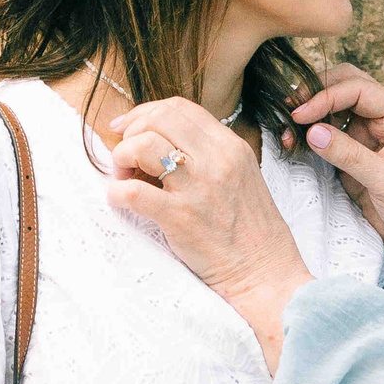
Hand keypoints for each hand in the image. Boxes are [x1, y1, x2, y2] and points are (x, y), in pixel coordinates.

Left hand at [105, 98, 313, 363]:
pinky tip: (119, 200)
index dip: (147, 113)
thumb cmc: (252, 233)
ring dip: (122, 158)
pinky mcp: (181, 218)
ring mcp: (199, 188)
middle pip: (159, 119)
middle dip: (132, 132)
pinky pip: (134, 192)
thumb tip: (163, 145)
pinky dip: (117, 192)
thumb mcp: (241, 178)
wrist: (266, 275)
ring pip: (144, 147)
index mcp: (231, 147)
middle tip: (125, 156)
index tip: (129, 128)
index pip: (180, 108)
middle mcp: (216, 160)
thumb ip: (210, 157)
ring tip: (123, 177)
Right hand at [288, 66, 383, 276]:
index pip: (359, 89)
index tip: (300, 114)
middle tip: (288, 108)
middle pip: (345, 86)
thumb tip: (312, 131)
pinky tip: (292, 141)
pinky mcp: (351, 155)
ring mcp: (366, 136)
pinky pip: (326, 134)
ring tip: (286, 128)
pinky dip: (308, 134)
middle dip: (315, 92)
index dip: (326, 96)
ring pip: (332, 108)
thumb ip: (350, 154)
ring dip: (309, 113)